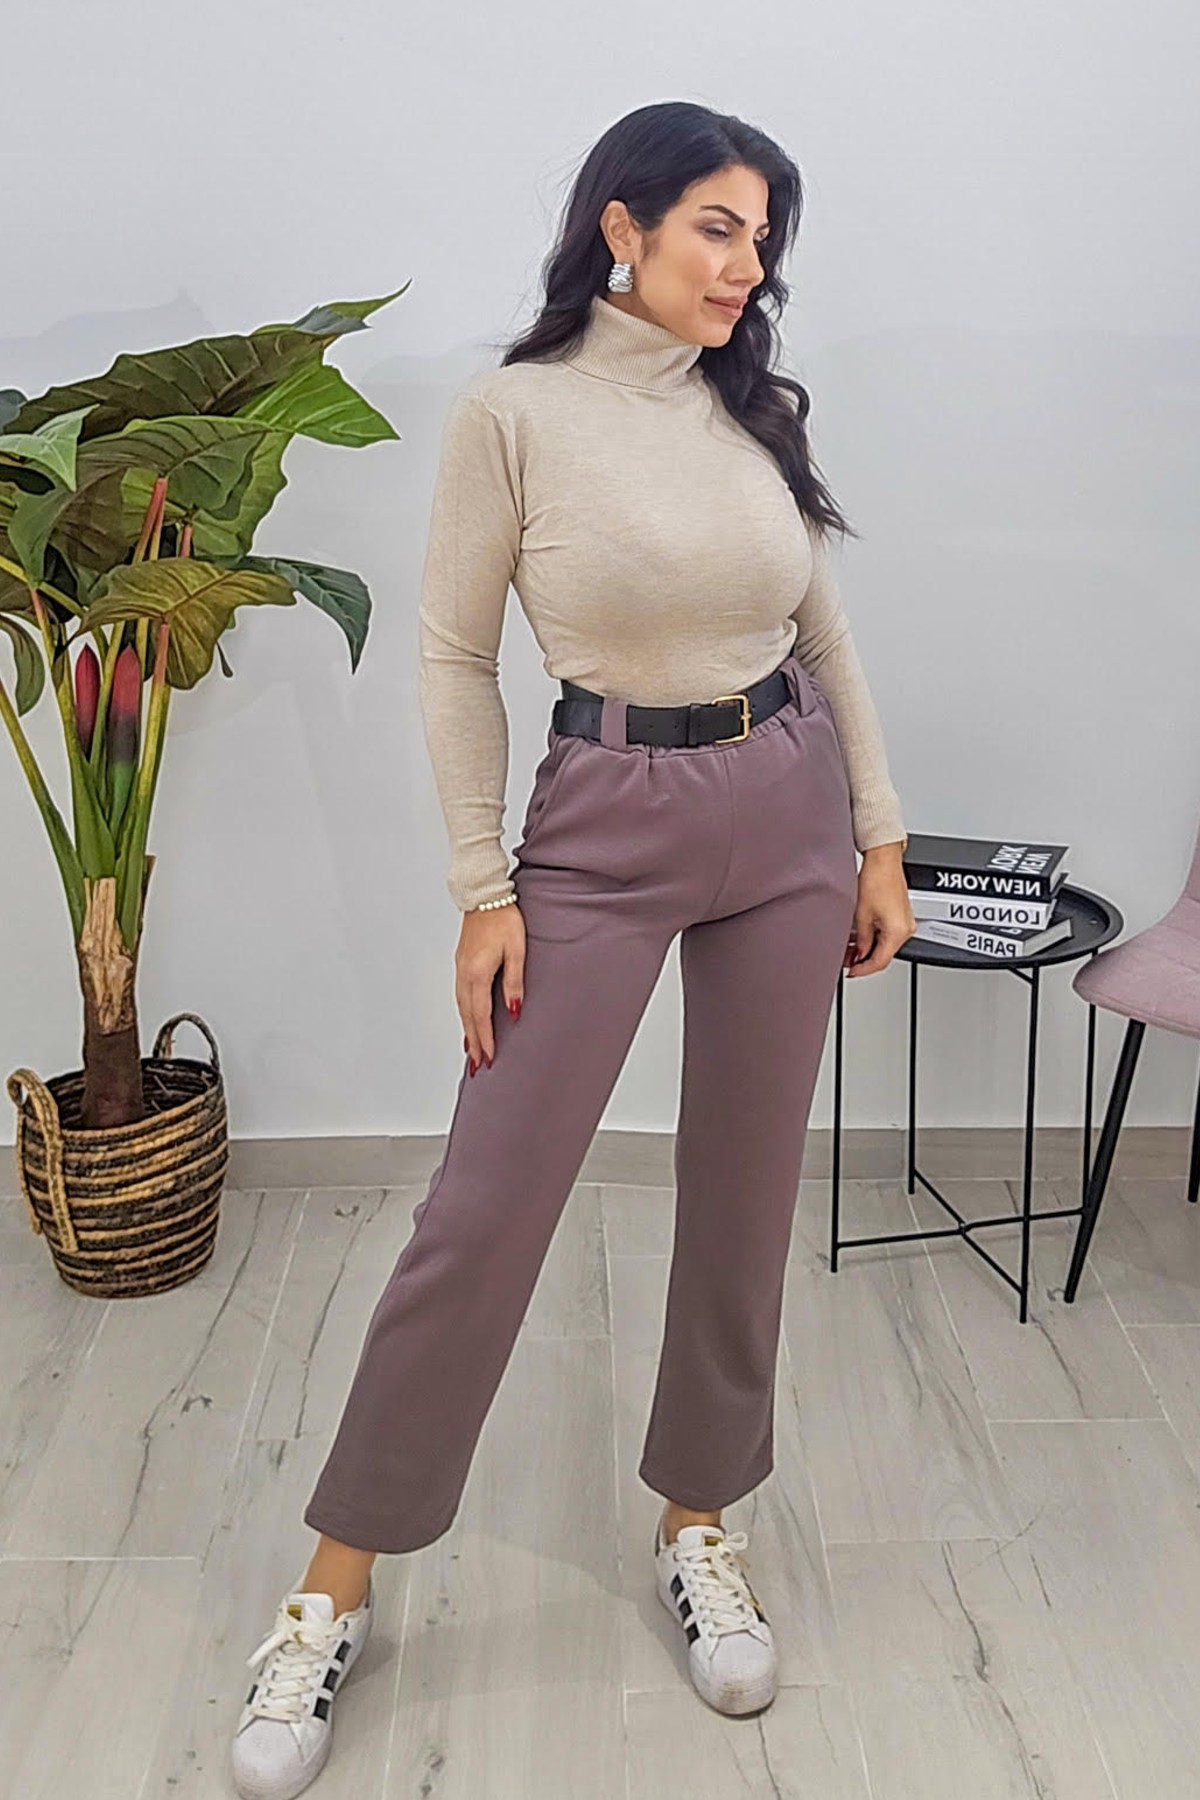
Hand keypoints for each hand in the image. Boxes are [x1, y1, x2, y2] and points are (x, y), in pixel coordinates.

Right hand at [456, 900, 525, 1070]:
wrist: (485, 895)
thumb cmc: (504, 919)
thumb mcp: (516, 950)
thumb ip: (514, 983)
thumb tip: (514, 1012)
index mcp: (477, 974)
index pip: (481, 1016)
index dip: (486, 1040)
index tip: (490, 1058)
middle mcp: (464, 975)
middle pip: (467, 1017)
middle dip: (473, 1043)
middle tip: (478, 1067)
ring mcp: (460, 969)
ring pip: (461, 1008)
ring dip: (467, 1031)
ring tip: (472, 1052)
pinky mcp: (461, 964)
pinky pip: (461, 997)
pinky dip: (464, 1014)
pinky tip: (469, 1021)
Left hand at [845, 843, 915, 977]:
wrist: (883, 861)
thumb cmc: (876, 880)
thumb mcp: (861, 915)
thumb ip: (860, 940)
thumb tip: (858, 953)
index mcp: (898, 932)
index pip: (879, 962)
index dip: (862, 970)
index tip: (851, 972)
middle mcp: (906, 929)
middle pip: (884, 955)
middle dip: (864, 960)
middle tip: (846, 961)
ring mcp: (906, 923)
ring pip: (886, 946)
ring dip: (868, 949)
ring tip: (850, 949)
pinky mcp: (902, 916)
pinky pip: (888, 935)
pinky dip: (875, 939)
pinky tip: (861, 938)